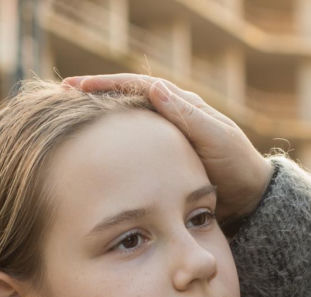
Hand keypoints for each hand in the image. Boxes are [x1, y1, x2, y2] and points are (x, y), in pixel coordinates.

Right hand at [62, 73, 272, 223]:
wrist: (251, 198)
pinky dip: (111, 148)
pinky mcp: (163, 163)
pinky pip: (132, 150)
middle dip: (93, 98)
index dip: (105, 84)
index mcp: (182, 105)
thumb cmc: (238, 167)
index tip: (76, 86)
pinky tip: (92, 157)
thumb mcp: (216, 140)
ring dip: (98, 122)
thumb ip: (188, 117)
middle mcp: (170, 117)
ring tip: (66, 123)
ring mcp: (165, 140)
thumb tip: (155, 87)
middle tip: (60, 98)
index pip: (137, 86)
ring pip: (125, 125)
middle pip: (124, 101)